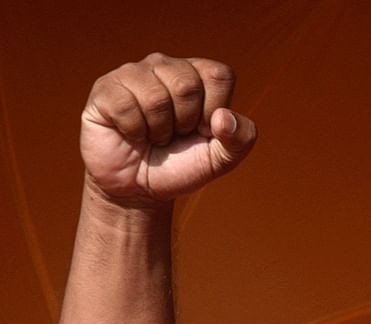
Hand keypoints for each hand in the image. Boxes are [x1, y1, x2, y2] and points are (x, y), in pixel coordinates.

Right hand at [80, 53, 256, 207]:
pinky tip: (131, 134)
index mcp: (198, 74)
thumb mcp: (222, 158)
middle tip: (174, 134)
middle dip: (185, 122)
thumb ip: (241, 138)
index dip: (214, 111)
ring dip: (159, 129)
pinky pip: (126, 106)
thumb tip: (224, 116)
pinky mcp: (105, 89)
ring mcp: (133, 74)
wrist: (139, 188)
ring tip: (153, 135)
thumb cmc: (182, 165)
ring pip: (156, 97)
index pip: (219, 75)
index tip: (203, 129)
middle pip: (187, 85)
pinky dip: (133, 131)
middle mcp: (165, 65)